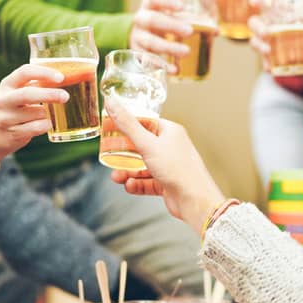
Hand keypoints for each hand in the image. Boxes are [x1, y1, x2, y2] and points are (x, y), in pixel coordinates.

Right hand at [0, 64, 68, 169]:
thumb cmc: (15, 108)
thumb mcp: (19, 92)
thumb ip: (37, 84)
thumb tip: (69, 78)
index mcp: (8, 84)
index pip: (25, 72)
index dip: (44, 73)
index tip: (61, 77)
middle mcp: (4, 100)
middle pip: (28, 94)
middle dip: (50, 94)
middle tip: (65, 97)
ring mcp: (6, 118)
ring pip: (37, 113)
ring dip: (48, 113)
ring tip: (47, 113)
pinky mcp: (13, 133)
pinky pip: (37, 127)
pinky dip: (46, 125)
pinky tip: (46, 123)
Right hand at [104, 98, 224, 233]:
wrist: (194, 200)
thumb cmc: (178, 168)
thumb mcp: (147, 144)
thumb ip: (127, 124)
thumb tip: (111, 102)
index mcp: (170, 132)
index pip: (145, 123)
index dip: (127, 125)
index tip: (110, 127)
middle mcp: (170, 147)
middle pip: (141, 146)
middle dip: (123, 153)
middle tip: (108, 155)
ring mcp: (169, 166)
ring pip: (142, 166)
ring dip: (127, 172)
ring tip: (116, 177)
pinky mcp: (167, 183)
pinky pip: (146, 181)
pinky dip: (136, 184)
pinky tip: (129, 186)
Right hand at [130, 0, 192, 71]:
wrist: (141, 38)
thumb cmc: (164, 24)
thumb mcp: (174, 17)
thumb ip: (196, 19)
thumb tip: (217, 30)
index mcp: (150, 5)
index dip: (166, 1)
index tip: (182, 6)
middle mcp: (141, 19)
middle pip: (152, 19)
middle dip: (170, 25)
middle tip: (189, 31)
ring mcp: (137, 37)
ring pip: (149, 41)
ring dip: (168, 47)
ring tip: (186, 52)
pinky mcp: (137, 54)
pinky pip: (147, 60)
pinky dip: (161, 65)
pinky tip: (175, 69)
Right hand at [248, 0, 302, 98]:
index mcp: (283, 10)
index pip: (264, 0)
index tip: (255, 2)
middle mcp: (273, 25)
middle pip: (255, 22)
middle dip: (256, 26)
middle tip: (266, 32)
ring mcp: (272, 43)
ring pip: (256, 41)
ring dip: (259, 46)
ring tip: (269, 51)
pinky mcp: (274, 59)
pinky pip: (264, 61)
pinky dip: (266, 64)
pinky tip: (271, 67)